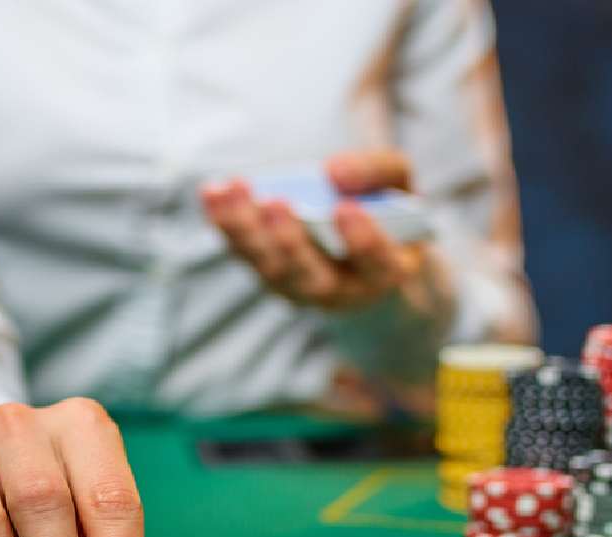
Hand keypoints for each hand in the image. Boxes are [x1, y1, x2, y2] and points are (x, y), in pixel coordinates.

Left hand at [201, 150, 425, 310]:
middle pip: (313, 278)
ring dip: (247, 230)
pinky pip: (244, 254)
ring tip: (232, 189)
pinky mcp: (270, 275)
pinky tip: (213, 193)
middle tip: (276, 202)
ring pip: (271, 269)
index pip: (378, 264)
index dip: (363, 240)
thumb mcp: (399, 186)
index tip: (346, 209)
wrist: (360, 250)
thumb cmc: (384, 212)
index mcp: (386, 271)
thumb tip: (332, 170)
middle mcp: (342, 291)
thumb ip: (377, 172)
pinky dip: (226, 224)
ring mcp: (301, 288)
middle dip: (291, 242)